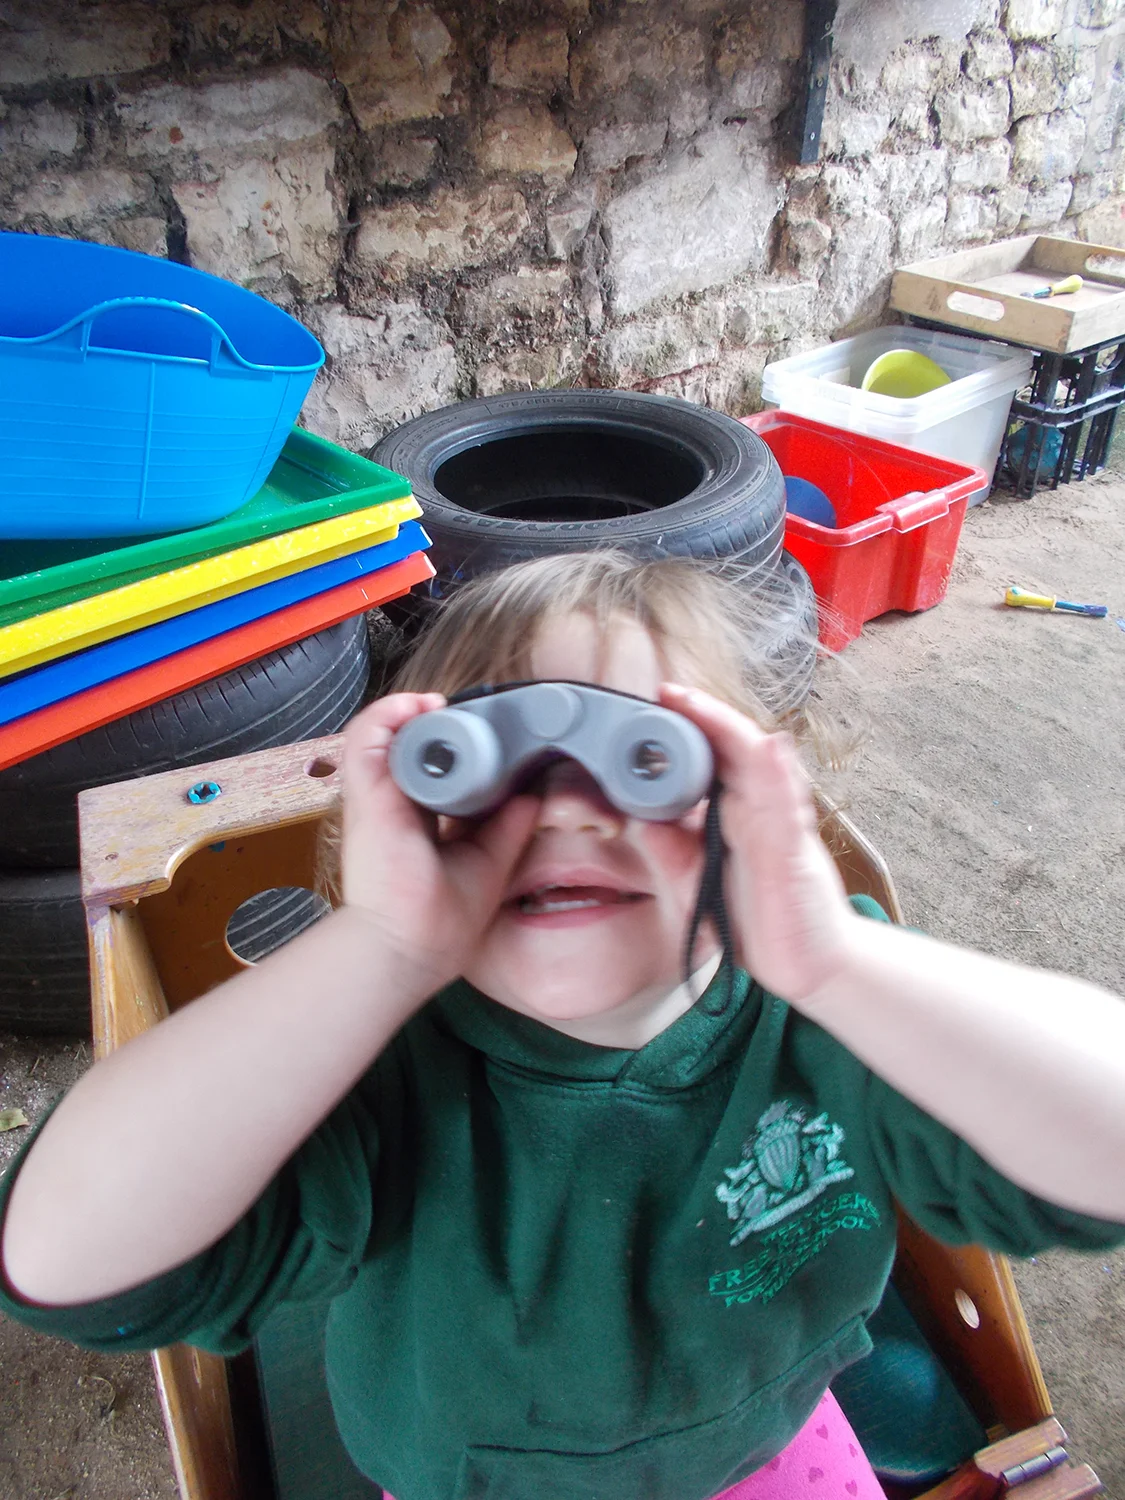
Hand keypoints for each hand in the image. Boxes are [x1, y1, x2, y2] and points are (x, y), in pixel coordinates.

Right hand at [341, 694, 539, 995]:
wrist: (411, 947)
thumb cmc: (440, 920)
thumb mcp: (488, 861)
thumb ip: (508, 827)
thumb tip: (532, 793)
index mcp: (417, 821)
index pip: (428, 769)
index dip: (450, 743)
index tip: (481, 729)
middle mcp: (393, 805)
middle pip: (406, 747)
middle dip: (431, 721)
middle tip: (464, 711)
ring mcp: (376, 798)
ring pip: (381, 735)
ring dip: (408, 712)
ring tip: (438, 703)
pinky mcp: (365, 796)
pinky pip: (365, 739)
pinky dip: (386, 715)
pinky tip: (417, 706)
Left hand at [661, 684, 859, 1005]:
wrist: (806, 963)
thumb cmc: (759, 916)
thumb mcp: (696, 881)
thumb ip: (670, 850)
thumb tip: (640, 817)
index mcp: (737, 810)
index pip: (713, 756)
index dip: (688, 727)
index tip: (656, 705)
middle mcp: (761, 808)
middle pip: (736, 746)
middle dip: (703, 715)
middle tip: (668, 691)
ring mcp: (781, 824)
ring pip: (762, 762)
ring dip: (730, 729)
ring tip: (699, 704)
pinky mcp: (795, 850)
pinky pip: (788, 805)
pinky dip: (778, 773)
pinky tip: (769, 748)